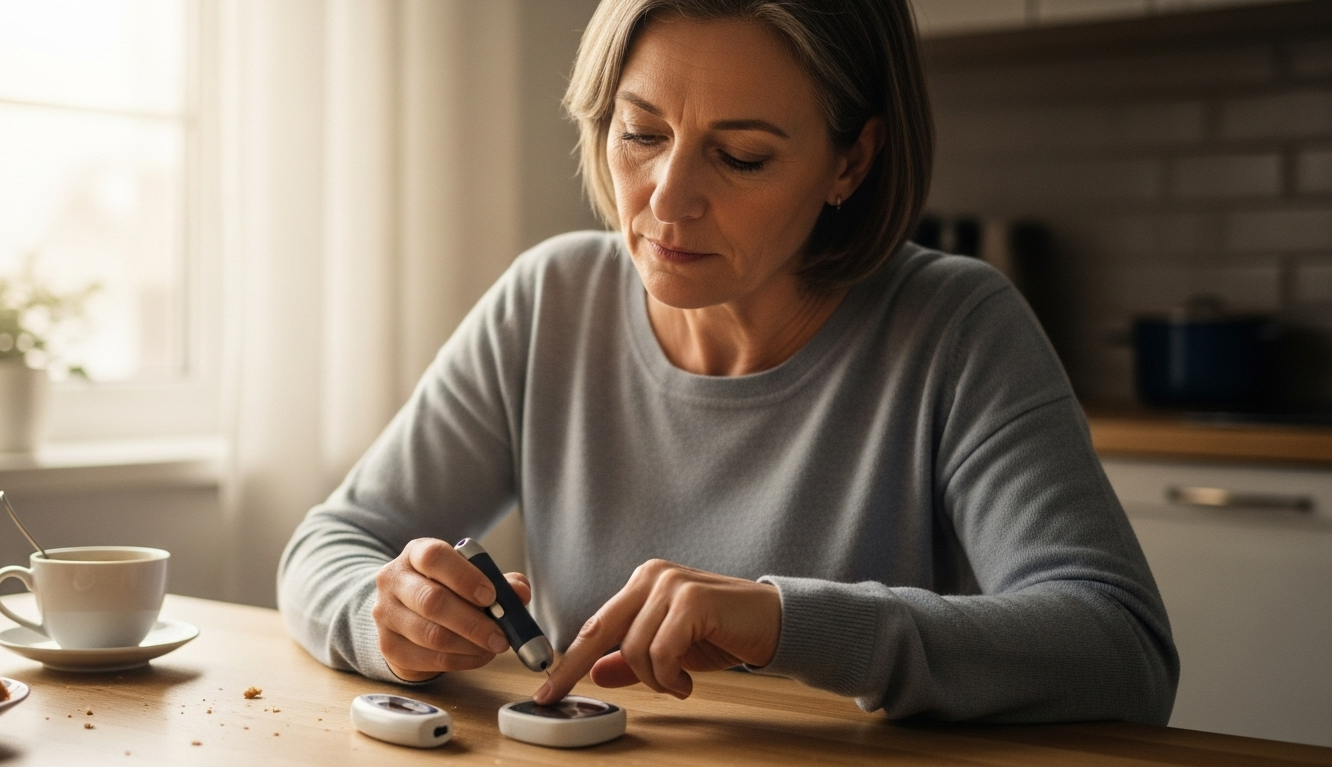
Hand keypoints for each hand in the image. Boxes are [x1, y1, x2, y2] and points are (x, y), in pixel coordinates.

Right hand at [373, 537, 530, 680]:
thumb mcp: (470, 576)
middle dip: (473, 622)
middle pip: (432, 601)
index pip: (434, 557)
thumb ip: (499, 581)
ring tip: (494, 646)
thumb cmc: (446, 588)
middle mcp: (393, 580)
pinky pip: (428, 659)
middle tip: (502, 636)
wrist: (406, 612)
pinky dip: (460, 661)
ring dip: (470, 645)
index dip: (464, 577)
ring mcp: (385, 614)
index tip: (491, 596)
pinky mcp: (388, 646)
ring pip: (430, 635)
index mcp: (416, 553)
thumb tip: (520, 593)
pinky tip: (478, 656)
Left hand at [534, 559, 780, 703]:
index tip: (546, 690)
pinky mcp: (692, 600)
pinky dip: (670, 676)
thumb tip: (596, 674)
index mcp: (642, 583)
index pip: (595, 625)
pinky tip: (687, 681)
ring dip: (654, 679)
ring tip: (678, 684)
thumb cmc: (722, 633)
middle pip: (600, 631)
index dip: (568, 661)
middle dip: (577, 669)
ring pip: (633, 648)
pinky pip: (661, 651)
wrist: (773, 623)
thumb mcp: (670, 652)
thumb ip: (632, 660)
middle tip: (563, 700)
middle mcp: (652, 576)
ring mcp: (672, 584)